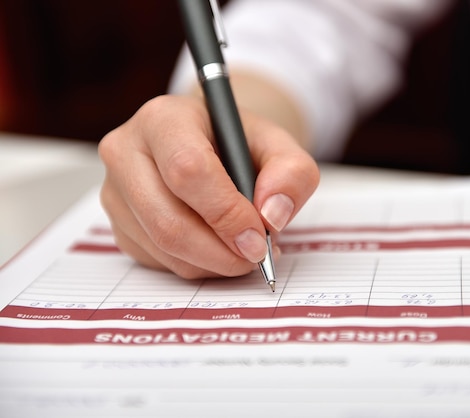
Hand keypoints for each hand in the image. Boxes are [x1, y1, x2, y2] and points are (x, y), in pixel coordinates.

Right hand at [98, 94, 318, 278]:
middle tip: (257, 256)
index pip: (188, 170)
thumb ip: (291, 173)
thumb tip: (272, 215)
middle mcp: (126, 151)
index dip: (226, 212)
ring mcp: (116, 190)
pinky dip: (198, 266)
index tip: (259, 238)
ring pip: (163, 247)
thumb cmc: (242, 145)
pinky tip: (219, 248)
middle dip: (220, 251)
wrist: (214, 147)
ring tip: (245, 250)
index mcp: (164, 119)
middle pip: (167, 219)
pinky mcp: (118, 224)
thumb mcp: (279, 146)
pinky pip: (158, 262)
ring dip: (213, 263)